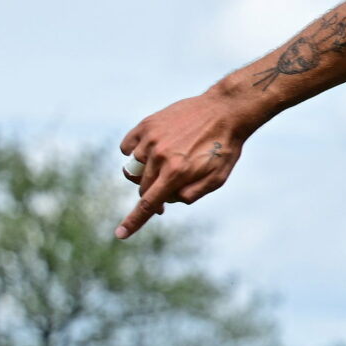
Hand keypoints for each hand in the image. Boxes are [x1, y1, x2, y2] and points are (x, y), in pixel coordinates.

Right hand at [116, 91, 254, 238]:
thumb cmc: (224, 149)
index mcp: (176, 173)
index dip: (133, 222)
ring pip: (134, 167)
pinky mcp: (147, 124)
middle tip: (170, 186)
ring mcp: (151, 138)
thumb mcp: (216, 180)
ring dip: (146, 170)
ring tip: (169, 159)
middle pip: (142, 187)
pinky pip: (127, 146)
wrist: (225, 111)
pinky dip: (134, 152)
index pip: (148, 203)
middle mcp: (159, 156)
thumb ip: (190, 195)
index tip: (120, 235)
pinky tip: (152, 149)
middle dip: (152, 192)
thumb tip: (167, 200)